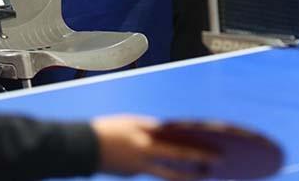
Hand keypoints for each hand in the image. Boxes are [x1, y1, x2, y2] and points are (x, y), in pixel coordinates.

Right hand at [92, 115, 214, 179]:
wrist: (82, 146)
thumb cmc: (109, 129)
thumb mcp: (132, 123)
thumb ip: (151, 130)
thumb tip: (168, 138)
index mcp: (146, 136)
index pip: (178, 144)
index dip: (198, 150)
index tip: (216, 151)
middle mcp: (145, 152)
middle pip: (177, 160)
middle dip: (198, 163)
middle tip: (216, 165)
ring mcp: (138, 166)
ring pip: (168, 174)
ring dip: (186, 175)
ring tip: (201, 174)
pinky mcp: (131, 174)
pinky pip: (152, 171)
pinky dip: (165, 171)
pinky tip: (175, 170)